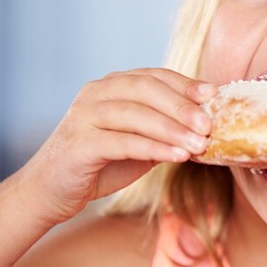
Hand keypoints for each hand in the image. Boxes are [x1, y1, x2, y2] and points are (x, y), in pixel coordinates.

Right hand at [20, 68, 215, 224]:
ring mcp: (83, 116)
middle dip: (182, 106)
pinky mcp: (78, 144)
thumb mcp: (140, 140)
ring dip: (172, 129)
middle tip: (209, 124)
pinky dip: (154, 148)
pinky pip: (122, 142)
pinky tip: (178, 156)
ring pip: (135, 114)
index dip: (185, 84)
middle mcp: (96, 93)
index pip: (154, 76)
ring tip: (199, 144)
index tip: (214, 94)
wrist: (52, 191)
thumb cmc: (102, 163)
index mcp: (112, 86)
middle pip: (145, 89)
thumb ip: (166, 129)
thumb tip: (208, 125)